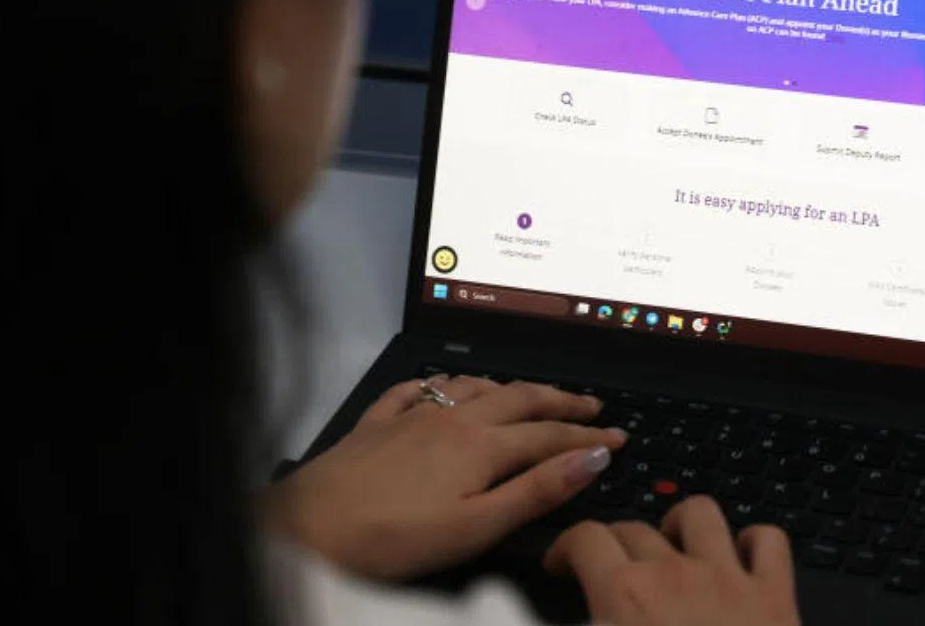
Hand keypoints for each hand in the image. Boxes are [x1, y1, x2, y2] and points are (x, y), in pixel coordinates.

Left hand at [263, 375, 627, 580]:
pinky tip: (443, 387)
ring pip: (475, 388)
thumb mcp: (477, 527)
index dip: (589, 438)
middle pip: (520, 399)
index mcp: (480, 445)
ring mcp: (412, 416)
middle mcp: (451, 419)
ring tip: (531, 392)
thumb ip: (536, 491)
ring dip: (511, 388)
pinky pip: (418, 390)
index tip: (617, 438)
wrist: (308, 528)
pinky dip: (443, 385)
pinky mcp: (377, 425)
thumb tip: (590, 460)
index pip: (550, 436)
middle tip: (592, 405)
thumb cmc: (389, 539)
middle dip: (561, 402)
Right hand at [545, 496, 799, 625]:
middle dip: (616, 543)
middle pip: (635, 527)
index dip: (566, 546)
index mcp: (624, 596)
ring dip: (681, 522)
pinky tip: (741, 558)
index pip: (585, 537)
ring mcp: (729, 579)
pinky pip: (769, 540)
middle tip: (610, 570)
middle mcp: (675, 574)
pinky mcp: (776, 596)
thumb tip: (514, 620)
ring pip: (701, 512)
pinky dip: (754, 540)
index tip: (562, 564)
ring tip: (672, 545)